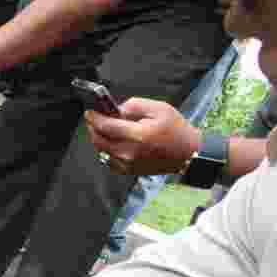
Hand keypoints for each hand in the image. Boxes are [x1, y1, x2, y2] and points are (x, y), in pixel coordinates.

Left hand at [84, 98, 201, 175]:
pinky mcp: (127, 171)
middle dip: (93, 127)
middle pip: (98, 139)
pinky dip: (105, 149)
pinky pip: (107, 159)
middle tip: (93, 118)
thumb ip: (133, 106)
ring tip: (103, 128)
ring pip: (101, 150)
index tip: (89, 111)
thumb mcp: (158, 108)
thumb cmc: (175, 129)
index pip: (106, 126)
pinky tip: (111, 141)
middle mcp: (129, 152)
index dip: (94, 118)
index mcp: (138, 136)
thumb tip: (115, 110)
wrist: (187, 154)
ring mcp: (127, 164)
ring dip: (98, 138)